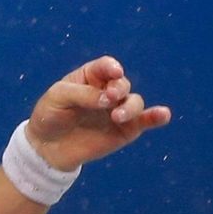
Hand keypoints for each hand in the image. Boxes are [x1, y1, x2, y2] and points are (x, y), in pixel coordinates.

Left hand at [25, 56, 172, 171]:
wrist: (48, 147)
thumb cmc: (50, 115)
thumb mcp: (58, 98)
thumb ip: (83, 94)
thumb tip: (109, 99)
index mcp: (90, 77)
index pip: (105, 66)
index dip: (111, 67)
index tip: (114, 73)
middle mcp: (107, 91)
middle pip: (122, 83)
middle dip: (118, 88)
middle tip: (108, 98)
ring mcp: (117, 110)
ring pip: (134, 101)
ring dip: (130, 106)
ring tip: (117, 116)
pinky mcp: (126, 130)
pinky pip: (145, 121)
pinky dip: (156, 117)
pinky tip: (163, 114)